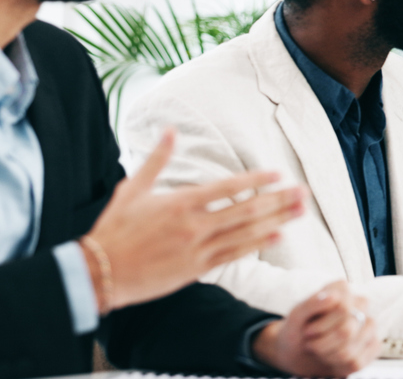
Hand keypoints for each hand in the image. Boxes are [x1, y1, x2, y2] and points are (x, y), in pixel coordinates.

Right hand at [84, 129, 305, 310]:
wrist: (99, 272)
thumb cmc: (115, 228)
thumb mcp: (132, 189)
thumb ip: (157, 159)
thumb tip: (170, 130)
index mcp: (180, 203)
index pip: (227, 187)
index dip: (256, 180)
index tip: (278, 174)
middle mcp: (193, 225)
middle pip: (246, 210)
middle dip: (278, 200)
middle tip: (303, 192)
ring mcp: (197, 249)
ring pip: (246, 232)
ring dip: (277, 220)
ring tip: (300, 211)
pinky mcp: (197, 269)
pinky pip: (234, 254)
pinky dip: (257, 244)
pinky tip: (277, 236)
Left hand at [252, 282, 381, 376]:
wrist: (298, 350)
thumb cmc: (298, 329)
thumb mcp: (296, 316)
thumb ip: (311, 303)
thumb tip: (332, 296)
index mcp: (342, 289)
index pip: (343, 309)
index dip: (322, 326)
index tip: (308, 329)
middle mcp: (361, 304)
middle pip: (347, 331)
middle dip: (322, 344)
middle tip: (311, 342)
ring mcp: (370, 325)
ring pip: (350, 350)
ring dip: (327, 355)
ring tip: (320, 350)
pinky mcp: (374, 345)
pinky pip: (358, 362)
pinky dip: (338, 366)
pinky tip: (332, 358)